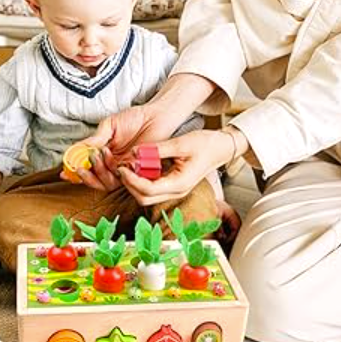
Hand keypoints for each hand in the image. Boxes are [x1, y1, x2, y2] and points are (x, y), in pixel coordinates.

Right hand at [61, 104, 179, 191]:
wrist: (156, 116)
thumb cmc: (134, 118)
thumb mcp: (109, 126)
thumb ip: (94, 139)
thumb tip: (76, 150)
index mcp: (104, 156)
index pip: (88, 169)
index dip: (75, 173)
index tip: (64, 172)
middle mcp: (114, 166)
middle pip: (96, 181)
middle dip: (87, 176)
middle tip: (82, 165)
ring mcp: (125, 170)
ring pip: (108, 183)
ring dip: (100, 171)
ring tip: (101, 153)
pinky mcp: (138, 172)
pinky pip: (124, 179)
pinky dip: (116, 170)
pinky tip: (114, 157)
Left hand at [118, 129, 243, 204]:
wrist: (220, 148)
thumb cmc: (205, 144)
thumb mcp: (181, 143)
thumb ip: (157, 149)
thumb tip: (135, 152)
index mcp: (179, 183)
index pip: (148, 189)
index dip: (131, 180)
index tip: (122, 168)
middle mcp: (176, 192)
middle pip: (144, 198)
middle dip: (129, 185)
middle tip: (120, 168)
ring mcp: (174, 191)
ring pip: (147, 196)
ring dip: (133, 184)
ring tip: (126, 167)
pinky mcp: (172, 186)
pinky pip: (152, 190)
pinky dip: (141, 182)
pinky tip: (137, 168)